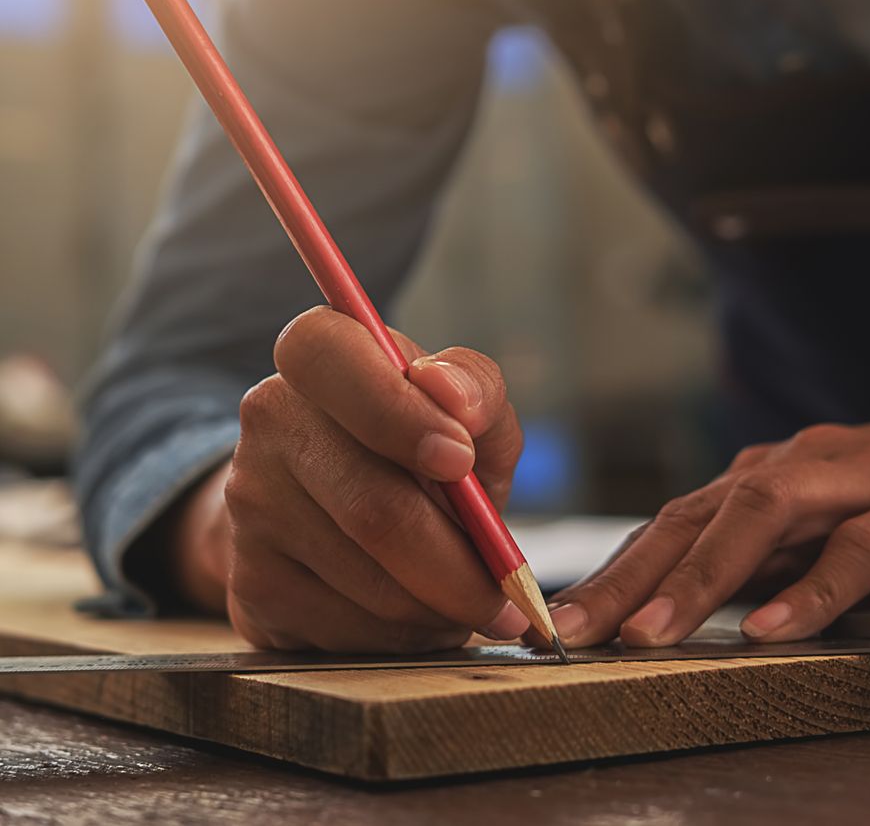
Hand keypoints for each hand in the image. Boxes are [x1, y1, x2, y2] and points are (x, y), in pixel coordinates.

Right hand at [169, 305, 528, 651]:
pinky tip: (419, 613)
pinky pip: (349, 630)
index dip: (396, 412)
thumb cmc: (415, 448)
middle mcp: (268, 418)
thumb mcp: (462, 408)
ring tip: (466, 598)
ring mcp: (249, 504)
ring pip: (370, 582)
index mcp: (316, 351)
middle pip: (370, 506)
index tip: (459, 460)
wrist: (336, 508)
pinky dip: (406, 634)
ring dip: (440, 607)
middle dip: (457, 563)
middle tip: (504, 590)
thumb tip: (455, 398)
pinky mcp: (250, 581)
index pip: (327, 356)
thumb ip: (476, 389)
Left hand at [545, 424, 869, 647]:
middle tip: (570, 630)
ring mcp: (847, 479)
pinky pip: (857, 546)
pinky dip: (812, 588)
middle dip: (624, 577)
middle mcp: (789, 470)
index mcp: (757, 481)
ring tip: (646, 633)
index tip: (557, 621)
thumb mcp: (806, 536)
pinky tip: (771, 629)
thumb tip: (662, 611)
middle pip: (691, 519)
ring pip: (759, 516)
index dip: (610, 573)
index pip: (668, 527)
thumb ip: (747, 564)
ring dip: (697, 577)